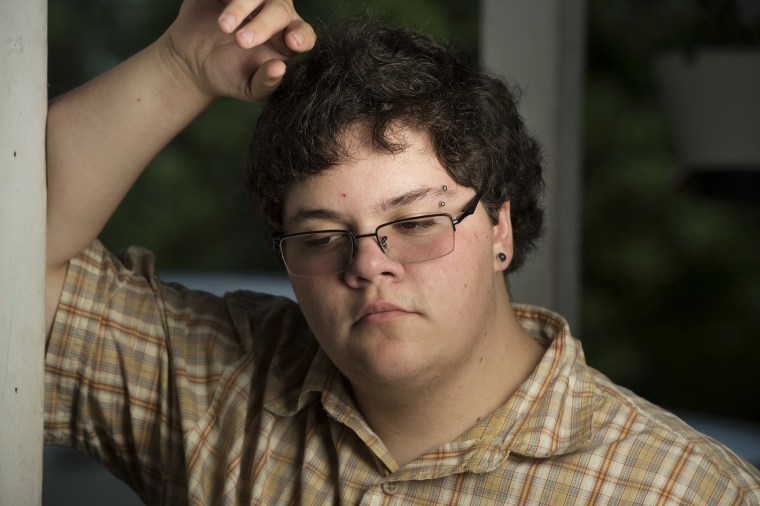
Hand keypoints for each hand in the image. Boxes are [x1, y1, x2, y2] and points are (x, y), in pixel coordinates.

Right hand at [162, 0, 314, 101]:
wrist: (193, 63)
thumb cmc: (229, 76)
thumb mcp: (249, 89)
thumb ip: (266, 82)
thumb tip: (280, 69)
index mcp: (286, 41)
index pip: (304, 34)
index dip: (302, 35)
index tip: (293, 42)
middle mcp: (274, 16)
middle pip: (281, 9)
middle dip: (263, 24)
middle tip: (241, 42)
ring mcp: (253, 1)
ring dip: (242, 7)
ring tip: (224, 27)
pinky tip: (219, 13)